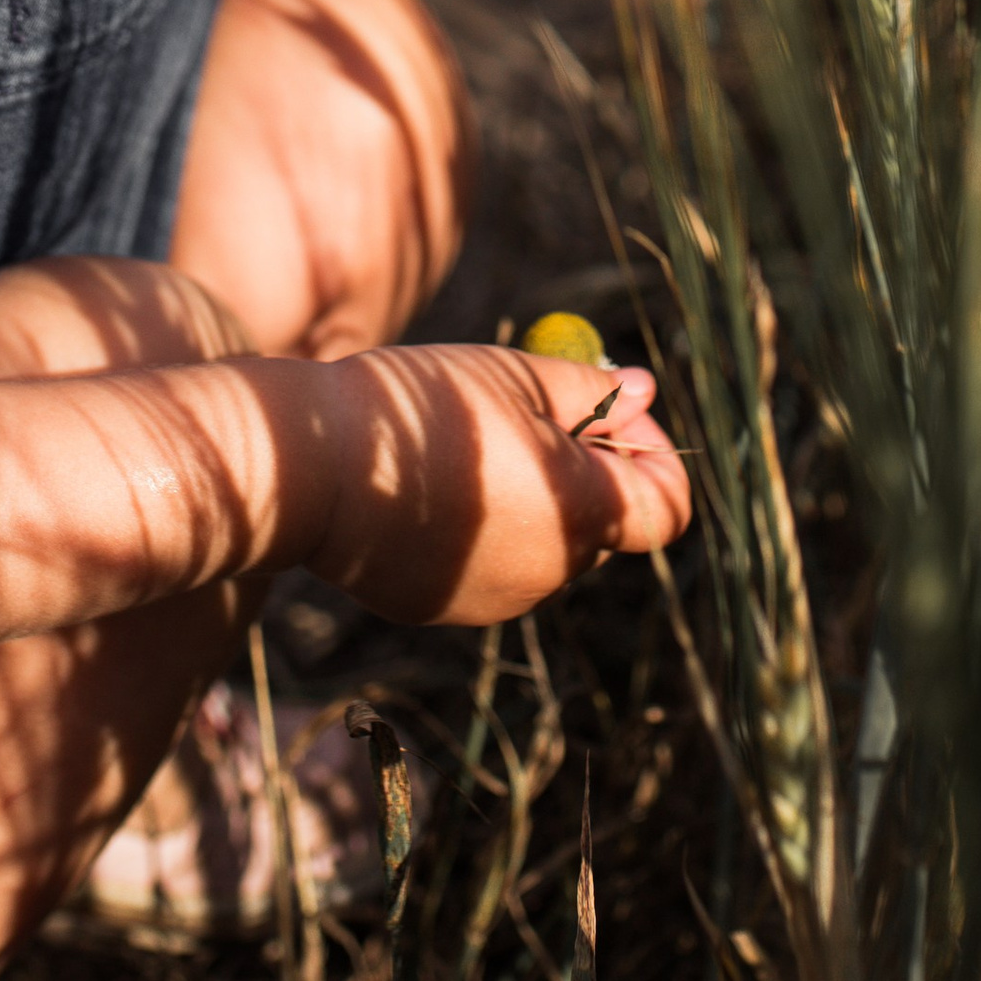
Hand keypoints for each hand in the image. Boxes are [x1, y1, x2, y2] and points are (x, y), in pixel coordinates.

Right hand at [310, 344, 690, 622]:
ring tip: (465, 441)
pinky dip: (480, 526)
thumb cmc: (422, 408)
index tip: (612, 408)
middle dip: (587, 466)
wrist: (312, 468)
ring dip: (531, 497)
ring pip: (544, 545)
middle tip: (534, 408)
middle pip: (603, 524)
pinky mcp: (444, 607)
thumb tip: (640, 390)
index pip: (667, 507)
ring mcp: (496, 599)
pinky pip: (488, 564)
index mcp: (582, 512)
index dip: (655, 451)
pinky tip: (426, 482)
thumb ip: (590, 390)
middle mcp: (551, 572)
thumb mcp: (515, 373)